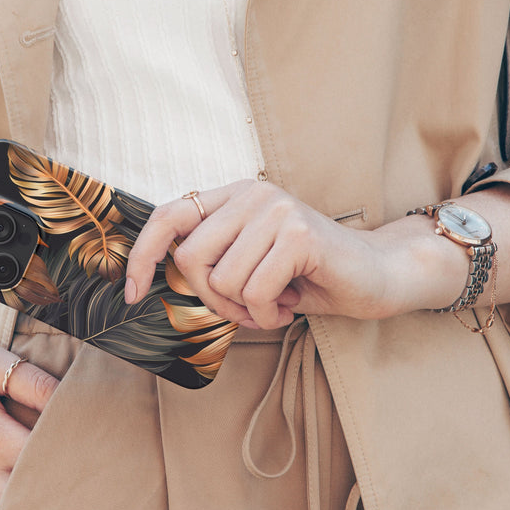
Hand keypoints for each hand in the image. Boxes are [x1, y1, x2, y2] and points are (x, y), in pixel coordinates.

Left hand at [125, 180, 421, 328]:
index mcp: (235, 195)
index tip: (132, 293)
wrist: (377, 275)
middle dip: (213, 300)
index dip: (143, 254)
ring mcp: (276, 210)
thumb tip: (159, 279)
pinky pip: (255, 292)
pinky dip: (269, 314)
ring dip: (246, 310)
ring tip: (276, 303)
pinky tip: (291, 305)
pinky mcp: (299, 235)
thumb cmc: (309, 276)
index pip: (169, 215)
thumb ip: (212, 261)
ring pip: (223, 281)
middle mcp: (252, 194)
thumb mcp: (250, 264)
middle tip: (247, 309)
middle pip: (191, 260)